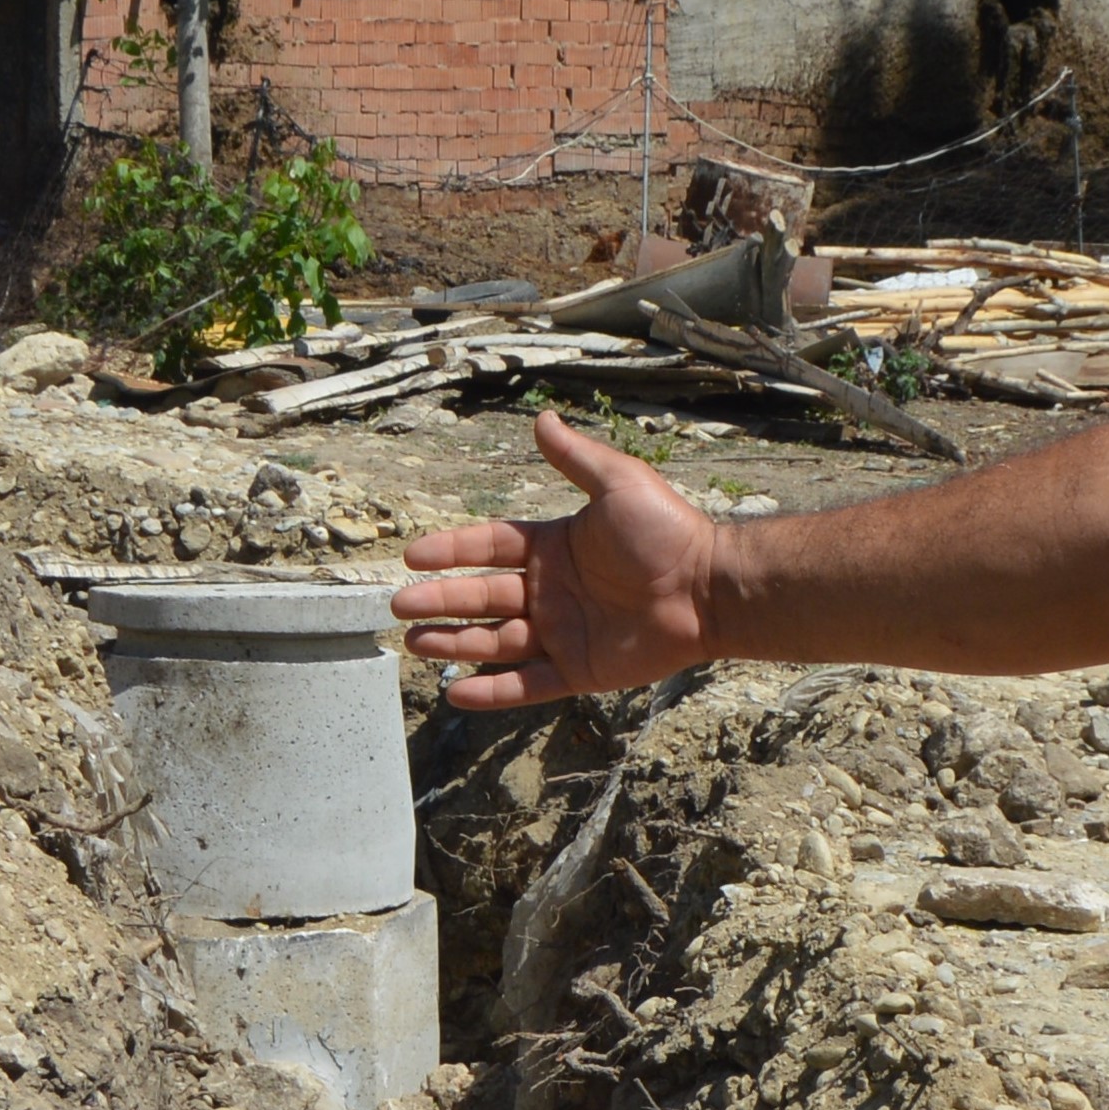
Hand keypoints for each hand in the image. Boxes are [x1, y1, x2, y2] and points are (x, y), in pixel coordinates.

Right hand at [392, 411, 724, 709]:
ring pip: (494, 641)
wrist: (708, 588)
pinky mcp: (578, 670)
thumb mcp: (618, 483)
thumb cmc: (668, 531)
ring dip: (453, 642)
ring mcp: (562, 632)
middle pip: (481, 596)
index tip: (412, 557)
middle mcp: (550, 591)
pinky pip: (526, 683)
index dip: (450, 551)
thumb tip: (541, 419)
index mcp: (553, 546)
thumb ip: (575, 458)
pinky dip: (492, 690)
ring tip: (413, 643)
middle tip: (399, 606)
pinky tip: (455, 690)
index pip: (488, 547)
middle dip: (440, 602)